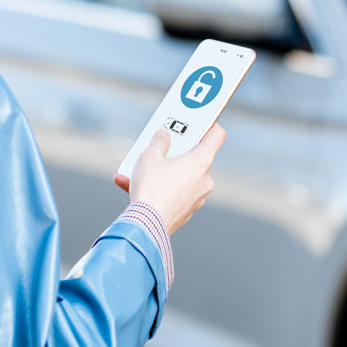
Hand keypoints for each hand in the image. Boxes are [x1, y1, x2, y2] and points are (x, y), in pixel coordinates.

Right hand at [111, 124, 226, 234]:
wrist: (146, 225)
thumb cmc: (152, 188)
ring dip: (160, 172)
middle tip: (160, 144)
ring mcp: (195, 198)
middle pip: (193, 158)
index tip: (200, 121)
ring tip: (135, 169)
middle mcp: (204, 180)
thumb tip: (163, 136)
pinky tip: (130, 185)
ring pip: (179, 178)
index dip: (209, 125)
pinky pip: (171, 194)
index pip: (216, 136)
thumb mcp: (150, 156)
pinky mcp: (184, 212)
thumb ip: (159, 142)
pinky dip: (156, 189)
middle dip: (175, 151)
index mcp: (201, 162)